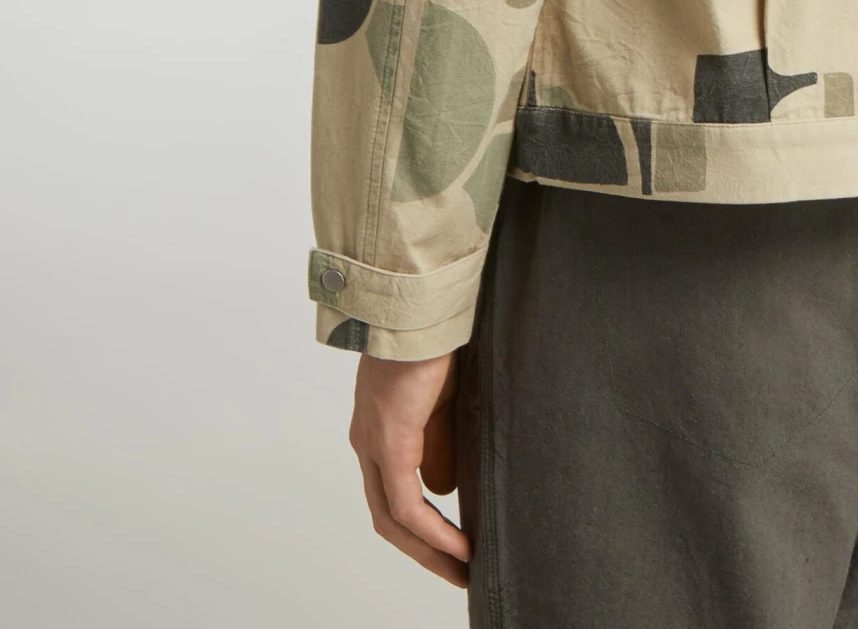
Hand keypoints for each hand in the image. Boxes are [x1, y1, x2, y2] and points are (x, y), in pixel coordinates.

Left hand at [349, 350, 471, 586]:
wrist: (423, 311)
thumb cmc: (434, 343)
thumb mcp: (441, 401)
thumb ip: (439, 444)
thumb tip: (442, 489)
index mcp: (379, 431)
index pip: (392, 494)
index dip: (420, 526)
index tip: (454, 547)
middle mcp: (368, 444)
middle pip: (388, 517)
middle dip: (423, 551)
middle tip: (458, 573)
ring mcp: (375, 445)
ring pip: (393, 518)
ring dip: (427, 550)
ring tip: (462, 569)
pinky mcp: (391, 442)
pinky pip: (407, 504)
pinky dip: (433, 531)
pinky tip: (460, 545)